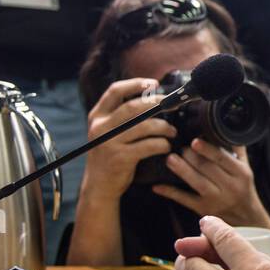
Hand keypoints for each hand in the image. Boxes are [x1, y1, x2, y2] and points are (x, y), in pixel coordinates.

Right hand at [79, 78, 176, 200]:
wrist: (99, 185)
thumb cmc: (110, 155)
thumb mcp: (108, 132)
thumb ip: (120, 116)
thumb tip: (151, 98)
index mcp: (97, 116)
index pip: (114, 91)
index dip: (135, 84)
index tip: (153, 83)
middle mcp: (101, 127)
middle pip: (133, 107)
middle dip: (156, 104)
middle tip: (171, 106)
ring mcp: (109, 142)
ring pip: (144, 126)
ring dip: (163, 127)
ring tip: (172, 131)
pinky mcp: (121, 158)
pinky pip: (148, 146)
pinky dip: (162, 144)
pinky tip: (167, 146)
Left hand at [152, 139, 269, 228]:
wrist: (248, 219)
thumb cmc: (244, 189)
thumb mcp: (246, 169)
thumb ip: (237, 150)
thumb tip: (226, 128)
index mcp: (240, 174)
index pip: (222, 158)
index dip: (207, 149)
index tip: (194, 140)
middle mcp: (229, 187)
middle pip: (207, 169)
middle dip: (190, 156)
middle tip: (179, 147)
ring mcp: (216, 199)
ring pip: (197, 183)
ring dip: (181, 170)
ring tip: (170, 159)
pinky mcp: (204, 209)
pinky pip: (185, 200)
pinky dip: (170, 192)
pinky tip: (158, 186)